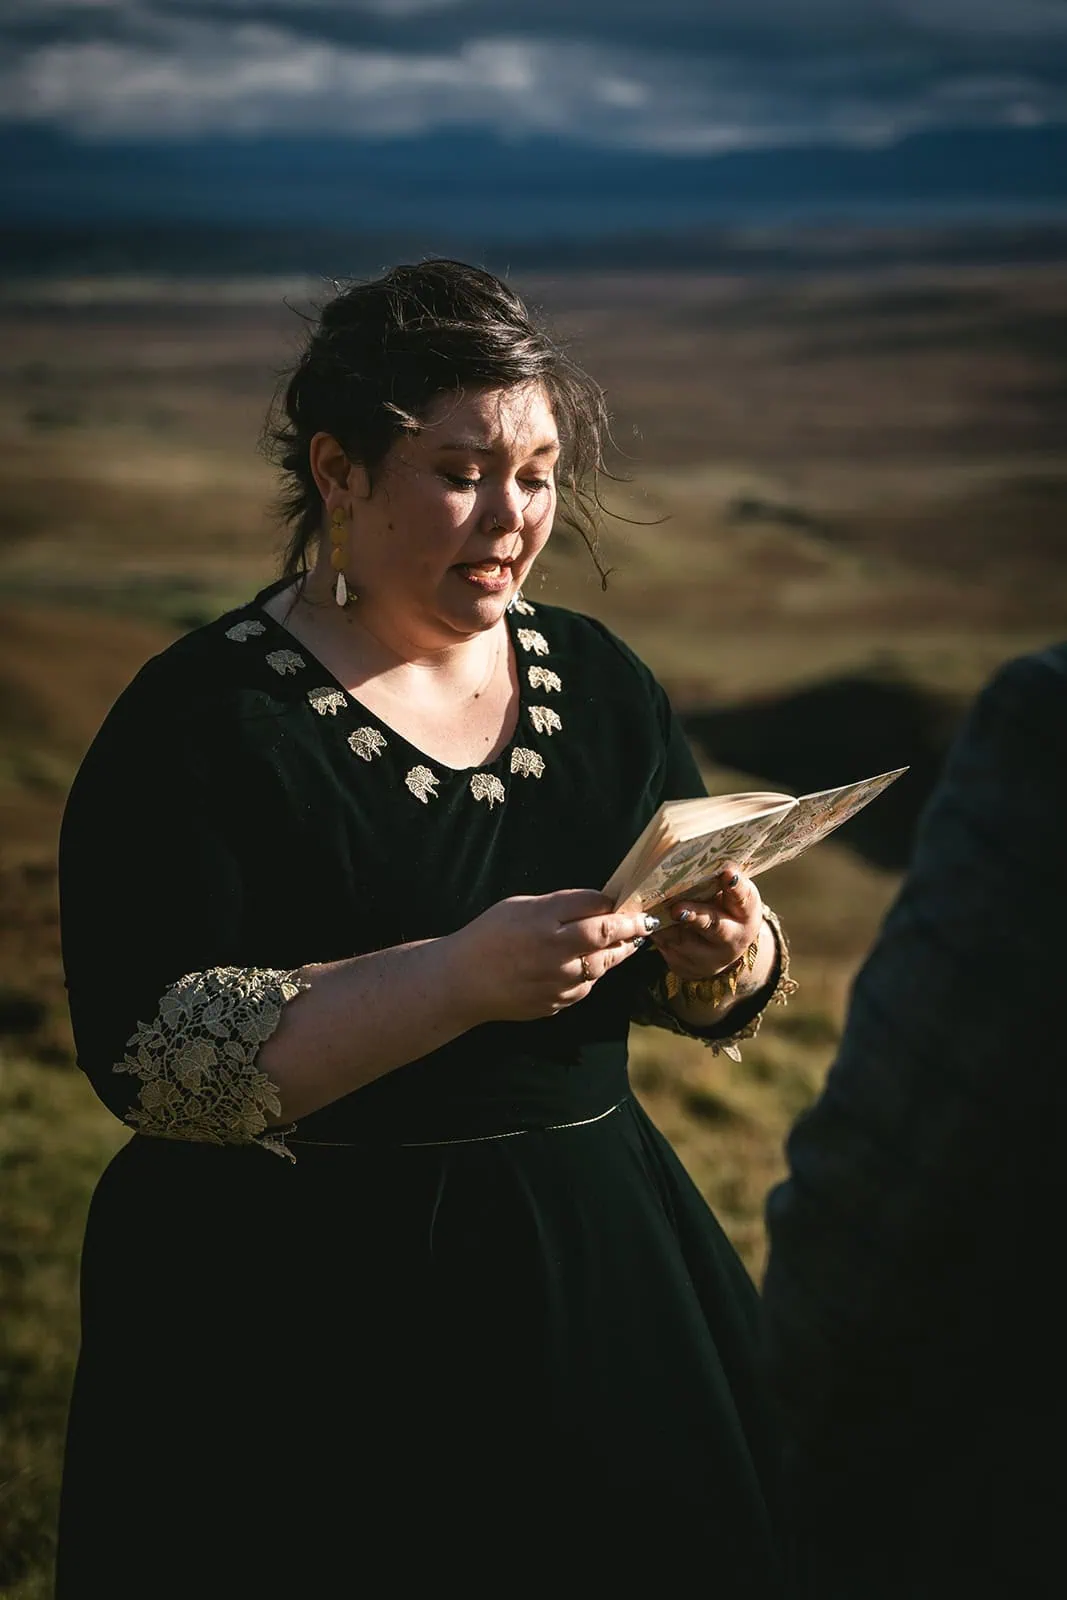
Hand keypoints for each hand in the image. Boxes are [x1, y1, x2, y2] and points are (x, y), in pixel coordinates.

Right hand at [447, 889, 654, 1023]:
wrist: (462, 983)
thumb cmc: (488, 937)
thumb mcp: (520, 906)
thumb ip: (560, 905)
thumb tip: (599, 904)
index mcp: (544, 921)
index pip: (595, 906)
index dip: (615, 903)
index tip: (628, 901)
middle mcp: (556, 952)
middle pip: (608, 936)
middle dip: (631, 927)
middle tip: (646, 921)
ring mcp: (558, 982)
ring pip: (603, 965)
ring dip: (619, 952)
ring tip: (628, 942)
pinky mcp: (557, 1003)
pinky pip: (586, 986)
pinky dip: (593, 974)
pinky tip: (590, 964)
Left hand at [650, 865, 763, 985]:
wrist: (725, 949)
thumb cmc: (729, 910)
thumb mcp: (736, 895)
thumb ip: (725, 881)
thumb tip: (711, 860)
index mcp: (746, 914)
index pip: (743, 898)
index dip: (735, 886)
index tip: (727, 873)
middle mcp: (730, 940)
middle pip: (712, 926)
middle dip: (694, 916)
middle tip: (678, 909)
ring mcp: (705, 958)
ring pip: (679, 938)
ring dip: (664, 921)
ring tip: (652, 906)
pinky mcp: (682, 966)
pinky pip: (663, 946)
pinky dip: (655, 929)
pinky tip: (650, 919)